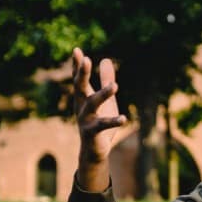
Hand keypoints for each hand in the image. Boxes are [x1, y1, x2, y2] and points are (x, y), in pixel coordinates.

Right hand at [72, 47, 127, 189]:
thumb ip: (105, 80)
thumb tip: (106, 59)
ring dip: (103, 94)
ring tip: (115, 86)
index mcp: (83, 98)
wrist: (93, 150)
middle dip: (82, 74)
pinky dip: (113, 121)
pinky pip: (103, 125)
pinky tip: (124, 118)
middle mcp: (81, 107)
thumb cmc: (98, 120)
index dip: (77, 65)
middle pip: (80, 88)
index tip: (77, 50)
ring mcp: (85, 120)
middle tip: (86, 59)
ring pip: (93, 105)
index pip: (79, 78)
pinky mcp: (93, 133)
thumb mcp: (104, 99)